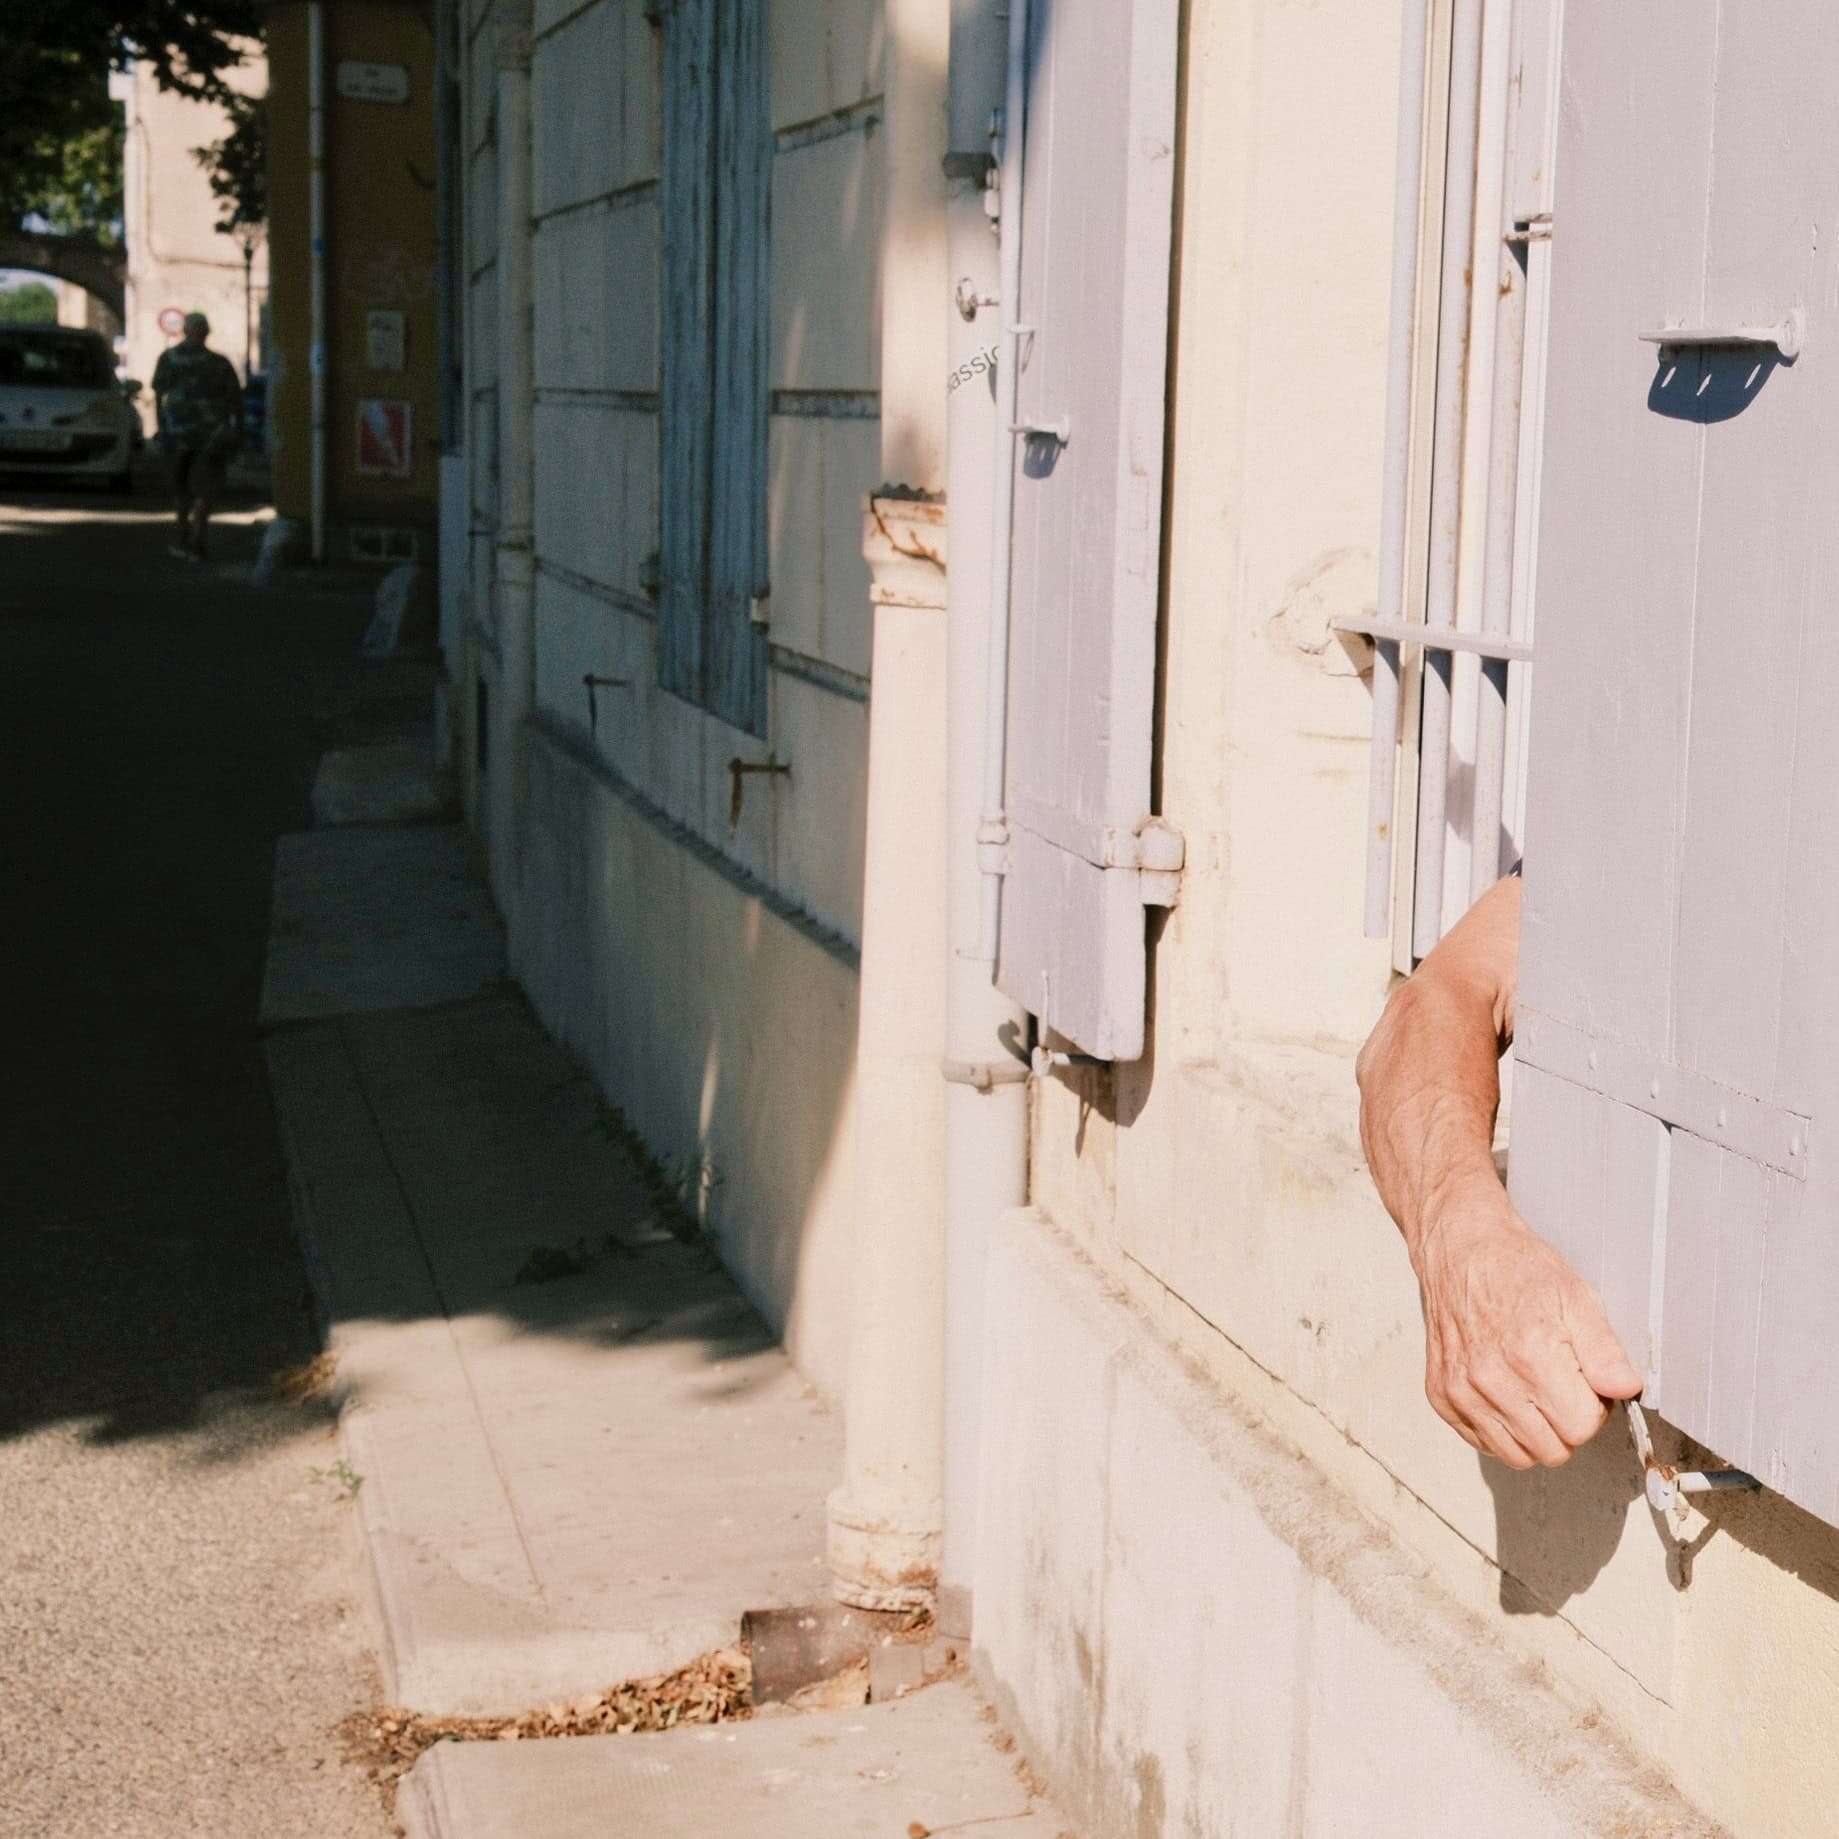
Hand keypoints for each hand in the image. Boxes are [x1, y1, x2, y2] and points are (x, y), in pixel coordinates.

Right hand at [1413, 1190, 1642, 1468]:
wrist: (1459, 1249)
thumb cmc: (1517, 1269)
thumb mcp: (1576, 1296)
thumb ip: (1605, 1350)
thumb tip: (1626, 1390)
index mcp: (1530, 1354)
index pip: (1581, 1428)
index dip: (1593, 1408)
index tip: (1584, 1381)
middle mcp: (1490, 1378)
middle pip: (1552, 1450)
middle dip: (1565, 1423)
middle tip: (1560, 1384)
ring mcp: (1461, 1390)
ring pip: (1518, 1455)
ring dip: (1534, 1432)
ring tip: (1533, 1390)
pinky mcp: (1441, 1395)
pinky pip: (1484, 1444)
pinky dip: (1501, 1428)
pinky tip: (1506, 1393)